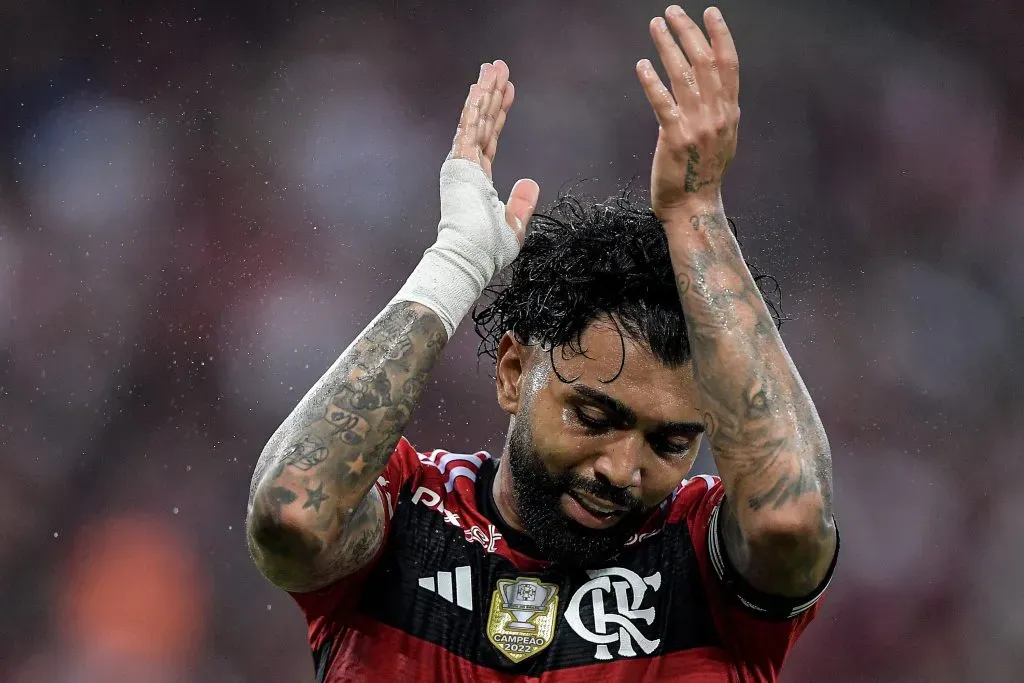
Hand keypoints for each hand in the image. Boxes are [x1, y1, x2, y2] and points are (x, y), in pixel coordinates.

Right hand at [448, 60, 539, 243]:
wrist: (470, 254)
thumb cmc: (487, 248)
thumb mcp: (514, 224)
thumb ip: (521, 202)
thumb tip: (531, 183)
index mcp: (478, 180)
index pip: (491, 138)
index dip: (499, 113)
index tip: (507, 91)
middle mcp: (468, 168)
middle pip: (483, 122)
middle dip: (491, 93)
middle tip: (498, 67)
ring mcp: (462, 164)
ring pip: (477, 120)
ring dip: (484, 92)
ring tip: (492, 68)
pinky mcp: (459, 163)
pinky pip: (469, 128)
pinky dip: (474, 107)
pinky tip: (479, 88)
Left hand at [636, 6, 739, 219]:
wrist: (694, 207)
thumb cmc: (703, 174)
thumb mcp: (722, 139)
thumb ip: (718, 112)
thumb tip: (714, 89)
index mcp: (729, 113)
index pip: (729, 64)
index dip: (720, 35)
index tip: (710, 12)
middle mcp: (717, 115)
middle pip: (705, 62)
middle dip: (688, 32)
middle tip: (673, 11)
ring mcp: (697, 126)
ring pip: (683, 76)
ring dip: (668, 47)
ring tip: (656, 26)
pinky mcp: (675, 139)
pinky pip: (663, 103)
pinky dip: (652, 81)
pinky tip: (641, 65)